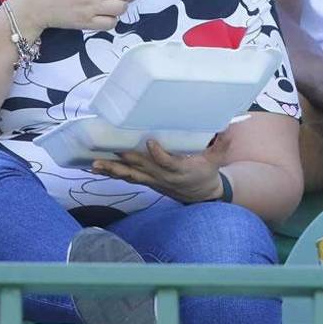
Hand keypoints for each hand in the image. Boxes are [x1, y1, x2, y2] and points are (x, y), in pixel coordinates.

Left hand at [93, 140, 225, 203]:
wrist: (201, 197)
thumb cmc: (206, 174)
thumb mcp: (217, 161)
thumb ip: (221, 145)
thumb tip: (227, 126)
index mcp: (180, 170)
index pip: (168, 163)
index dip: (159, 154)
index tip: (151, 142)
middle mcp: (163, 177)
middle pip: (141, 169)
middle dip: (124, 160)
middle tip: (107, 151)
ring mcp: (152, 180)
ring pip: (129, 175)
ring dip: (112, 170)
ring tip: (94, 164)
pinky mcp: (146, 181)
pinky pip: (126, 178)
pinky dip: (110, 173)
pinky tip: (94, 169)